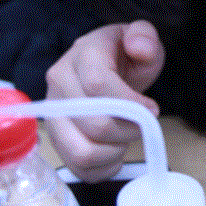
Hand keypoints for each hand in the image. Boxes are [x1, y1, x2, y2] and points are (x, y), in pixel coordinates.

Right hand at [43, 19, 164, 180]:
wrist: (103, 68)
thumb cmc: (123, 56)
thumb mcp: (140, 38)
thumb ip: (144, 37)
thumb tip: (139, 47)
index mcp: (81, 56)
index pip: (98, 85)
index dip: (130, 104)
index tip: (151, 109)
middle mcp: (59, 84)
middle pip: (94, 123)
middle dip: (127, 131)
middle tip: (141, 125)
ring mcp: (53, 115)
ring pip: (81, 151)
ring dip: (113, 152)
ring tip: (124, 138)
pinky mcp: (56, 139)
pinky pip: (77, 168)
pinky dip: (102, 168)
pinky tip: (115, 153)